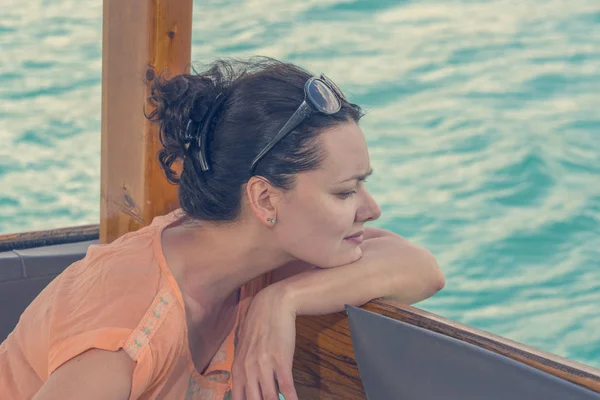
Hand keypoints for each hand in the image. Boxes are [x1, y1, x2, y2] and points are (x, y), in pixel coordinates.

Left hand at [231, 284, 298, 399]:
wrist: (273, 305)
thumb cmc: (259, 326)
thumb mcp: (246, 349)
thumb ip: (246, 369)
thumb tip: (251, 388)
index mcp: (238, 369)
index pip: (238, 399)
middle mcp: (248, 370)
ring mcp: (264, 365)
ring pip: (270, 398)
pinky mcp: (281, 360)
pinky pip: (286, 387)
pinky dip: (291, 398)